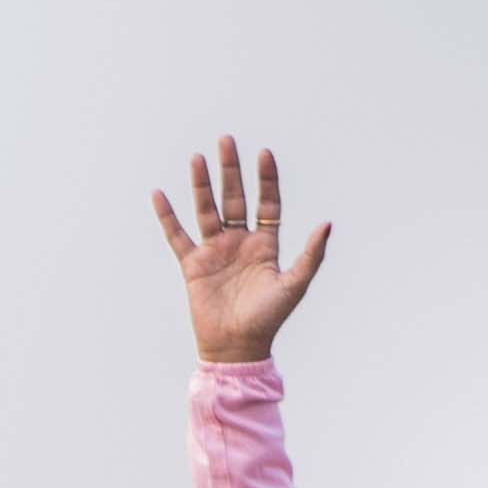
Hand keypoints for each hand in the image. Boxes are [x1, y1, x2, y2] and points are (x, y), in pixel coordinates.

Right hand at [150, 138, 331, 362]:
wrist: (236, 347)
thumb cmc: (268, 319)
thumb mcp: (294, 284)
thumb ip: (311, 254)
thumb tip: (327, 223)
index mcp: (265, 245)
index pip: (267, 203)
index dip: (266, 179)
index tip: (264, 153)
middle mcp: (239, 242)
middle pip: (234, 198)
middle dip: (231, 169)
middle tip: (227, 140)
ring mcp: (215, 251)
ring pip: (207, 209)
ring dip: (202, 184)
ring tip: (198, 157)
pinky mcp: (193, 264)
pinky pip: (177, 235)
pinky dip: (167, 216)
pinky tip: (160, 194)